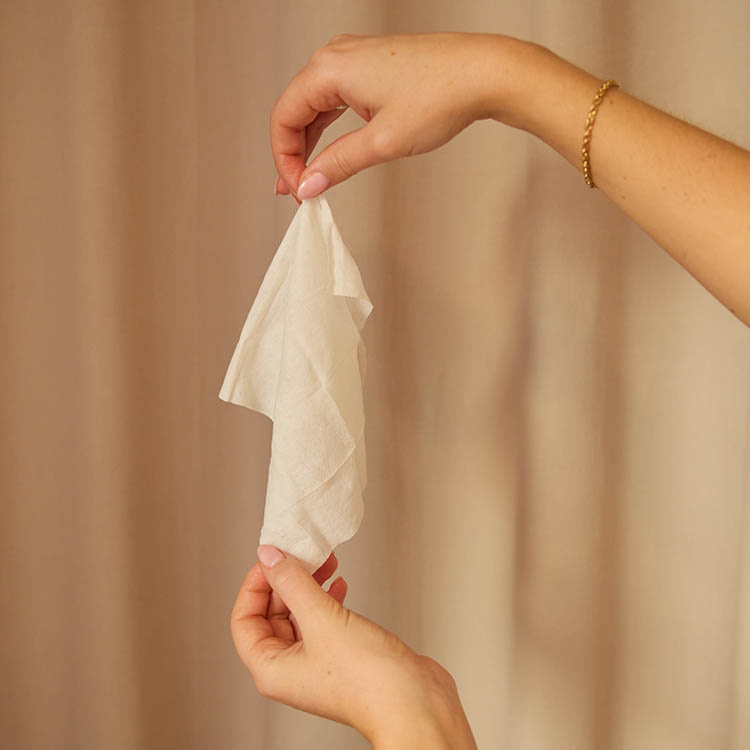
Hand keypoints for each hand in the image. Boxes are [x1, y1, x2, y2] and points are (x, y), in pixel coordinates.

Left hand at [230, 545, 476, 747]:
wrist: (415, 704)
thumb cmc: (368, 680)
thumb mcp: (322, 620)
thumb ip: (293, 583)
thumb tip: (270, 557)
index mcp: (271, 668)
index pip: (244, 620)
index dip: (255, 585)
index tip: (272, 559)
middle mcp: (290, 668)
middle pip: (271, 614)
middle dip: (285, 580)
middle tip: (301, 553)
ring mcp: (316, 663)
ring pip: (299, 614)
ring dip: (308, 585)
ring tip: (324, 561)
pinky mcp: (341, 655)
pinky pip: (322, 620)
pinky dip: (328, 598)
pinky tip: (340, 584)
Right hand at [270, 32, 508, 200]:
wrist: (483, 73)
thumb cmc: (440, 96)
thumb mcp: (382, 142)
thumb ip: (338, 164)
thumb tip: (310, 184)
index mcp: (329, 69)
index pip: (284, 117)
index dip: (285, 160)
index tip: (298, 191)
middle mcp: (335, 56)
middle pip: (294, 110)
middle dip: (293, 153)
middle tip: (300, 190)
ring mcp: (353, 58)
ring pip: (314, 105)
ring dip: (309, 142)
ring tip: (310, 177)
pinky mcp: (370, 66)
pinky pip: (335, 99)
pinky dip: (329, 128)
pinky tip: (330, 151)